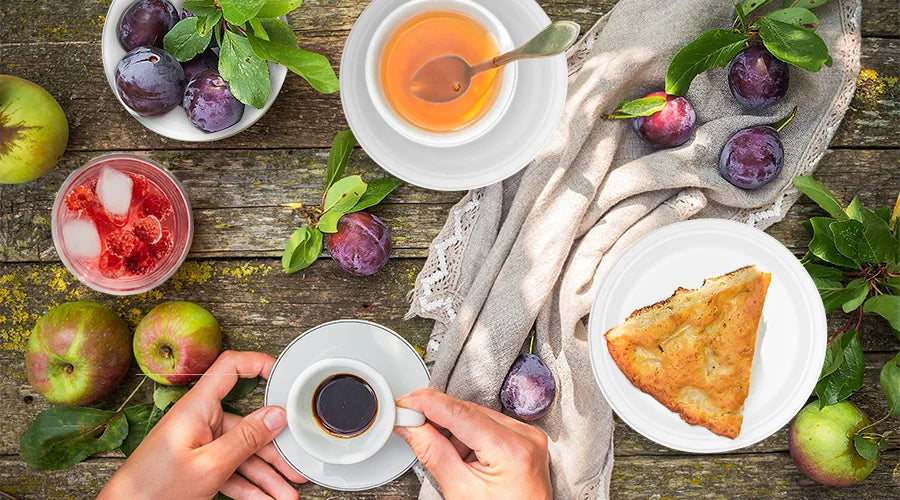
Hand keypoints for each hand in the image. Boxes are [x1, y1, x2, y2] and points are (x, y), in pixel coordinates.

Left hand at [99, 351, 306, 499]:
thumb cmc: (153, 490)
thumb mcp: (209, 465)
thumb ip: (246, 439)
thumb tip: (276, 414)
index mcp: (197, 408)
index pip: (230, 367)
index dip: (259, 364)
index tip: (284, 377)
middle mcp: (199, 420)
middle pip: (247, 423)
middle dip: (273, 448)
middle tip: (295, 463)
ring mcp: (199, 443)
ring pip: (242, 452)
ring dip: (266, 475)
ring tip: (286, 494)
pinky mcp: (197, 463)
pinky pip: (231, 469)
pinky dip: (249, 485)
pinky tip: (267, 499)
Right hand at [394, 388, 551, 499]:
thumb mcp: (460, 490)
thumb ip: (433, 452)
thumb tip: (412, 426)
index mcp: (512, 450)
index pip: (460, 413)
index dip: (427, 403)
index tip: (405, 403)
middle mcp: (525, 437)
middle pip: (468, 411)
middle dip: (437, 417)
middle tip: (410, 423)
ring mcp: (528, 437)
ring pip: (477, 415)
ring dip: (454, 429)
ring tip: (450, 458)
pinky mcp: (525, 440)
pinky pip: (490, 425)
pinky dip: (470, 435)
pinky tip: (464, 456)